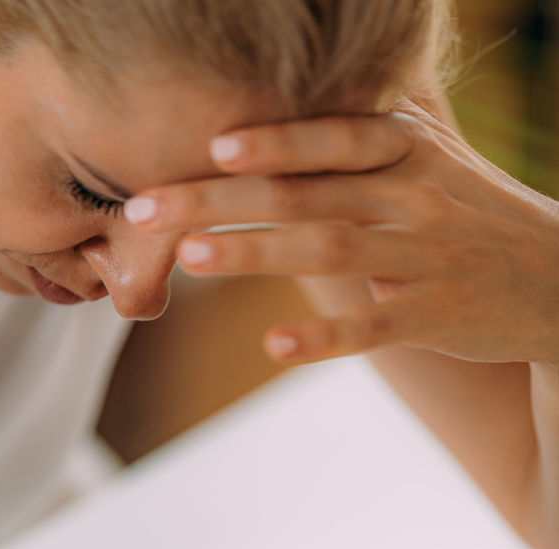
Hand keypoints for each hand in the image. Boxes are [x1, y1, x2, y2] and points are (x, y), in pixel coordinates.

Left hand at [124, 101, 558, 365]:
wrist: (553, 280)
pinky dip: (323, 338)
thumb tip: (309, 87)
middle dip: (218, 199)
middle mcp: (411, 195)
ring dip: (254, 254)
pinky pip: (372, 325)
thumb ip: (369, 129)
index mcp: (406, 151)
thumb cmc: (469, 215)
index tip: (209, 144)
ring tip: (189, 258)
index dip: (273, 140)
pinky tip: (271, 346)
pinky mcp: (433, 316)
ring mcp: (423, 256)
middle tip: (144, 209)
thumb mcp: (431, 157)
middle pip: (304, 193)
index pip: (331, 137)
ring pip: (328, 250)